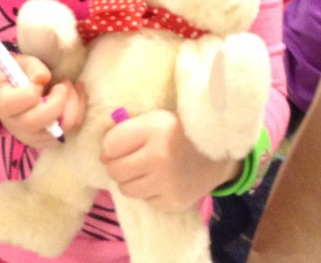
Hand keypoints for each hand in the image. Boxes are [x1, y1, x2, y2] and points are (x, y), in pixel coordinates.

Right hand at [0, 54, 86, 148]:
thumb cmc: (14, 76)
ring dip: (74, 106)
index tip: (40, 80)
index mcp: (5, 104)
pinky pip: (70, 132)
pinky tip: (75, 96)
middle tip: (64, 85)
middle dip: (61, 101)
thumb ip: (33, 67)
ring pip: (61, 130)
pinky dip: (78, 113)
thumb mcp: (20, 64)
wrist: (7, 95)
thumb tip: (44, 77)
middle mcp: (17, 126)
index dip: (38, 87)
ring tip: (70, 87)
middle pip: (43, 121)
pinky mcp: (46, 141)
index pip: (27, 99)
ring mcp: (31, 137)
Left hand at [100, 110, 241, 212]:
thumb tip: (103, 154)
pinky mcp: (173, 202)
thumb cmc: (179, 131)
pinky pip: (145, 200)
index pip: (111, 144)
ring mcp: (167, 183)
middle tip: (127, 160)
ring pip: (126, 189)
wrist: (217, 153)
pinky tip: (160, 181)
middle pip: (115, 170)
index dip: (111, 145)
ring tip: (143, 171)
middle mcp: (159, 157)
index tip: (119, 145)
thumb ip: (128, 130)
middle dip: (116, 165)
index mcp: (154, 130)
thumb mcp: (155, 118)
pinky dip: (147, 191)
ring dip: (130, 180)